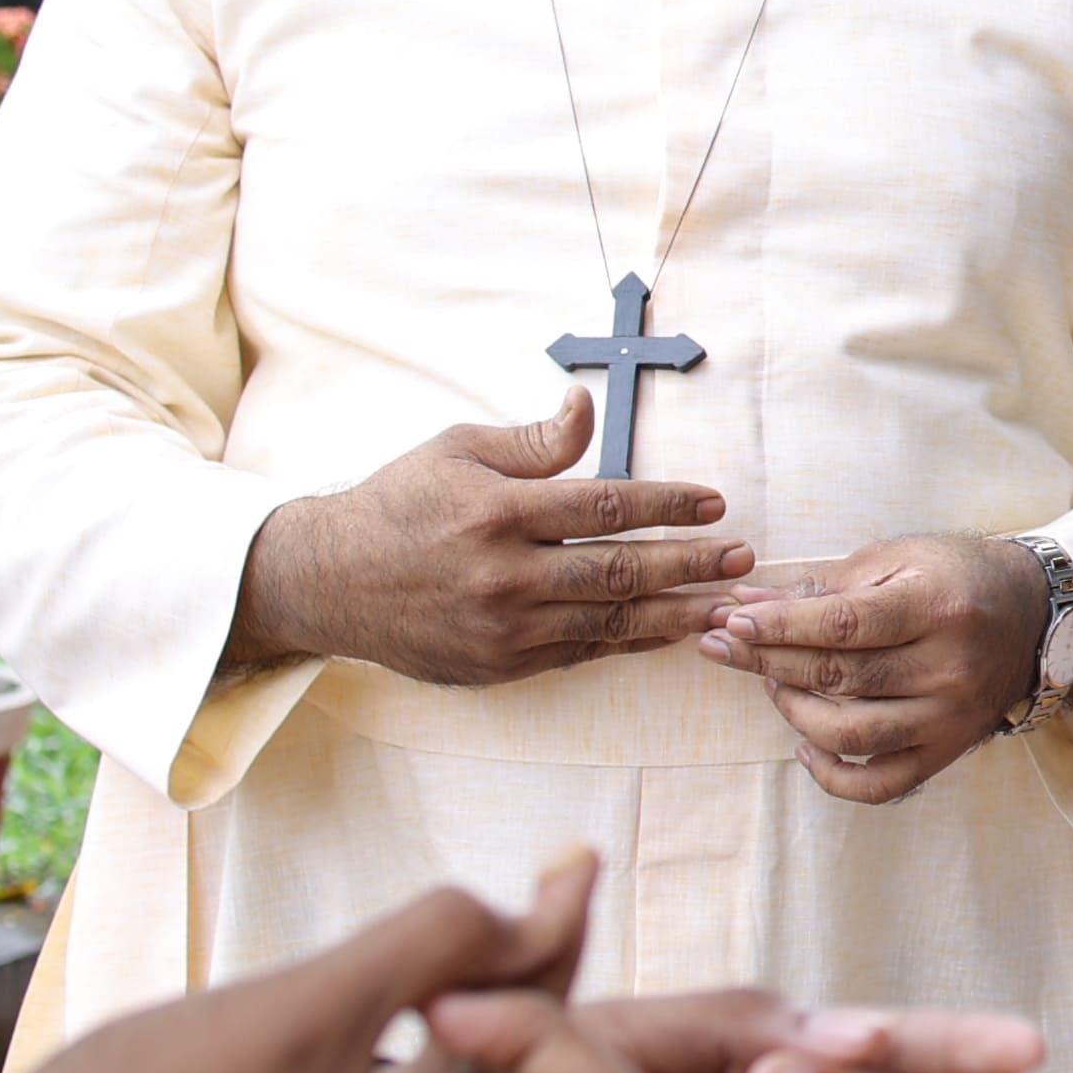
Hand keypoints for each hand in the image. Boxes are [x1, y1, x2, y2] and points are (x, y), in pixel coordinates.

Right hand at [233, 392, 757, 685]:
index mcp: (498, 513)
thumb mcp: (456, 450)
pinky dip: (631, 642)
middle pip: (618, 571)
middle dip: (689, 564)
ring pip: (610, 622)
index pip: (603, 506)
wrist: (329, 582)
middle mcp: (505, 574)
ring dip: (677, 613)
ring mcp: (504, 626)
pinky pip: (582, 653)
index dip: (666, 505)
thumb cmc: (399, 504)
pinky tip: (670, 631)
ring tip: (728, 604)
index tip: (714, 502)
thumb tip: (586, 407)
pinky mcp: (499, 664)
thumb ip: (532, 441)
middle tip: (742, 557)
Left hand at [696, 536, 1046, 803]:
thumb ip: (823, 586)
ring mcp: (950, 717)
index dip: (780, 627)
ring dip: (794, 712)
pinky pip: (880, 785)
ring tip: (773, 684)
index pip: (843, 625)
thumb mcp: (898, 559)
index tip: (733, 621)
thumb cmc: (956, 576)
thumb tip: (746, 604)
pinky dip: (832, 776)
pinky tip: (805, 745)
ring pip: (851, 734)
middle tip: (722, 647)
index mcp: (938, 606)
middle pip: (840, 677)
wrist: (1033, 614)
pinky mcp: (948, 750)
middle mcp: (949, 667)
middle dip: (768, 661)